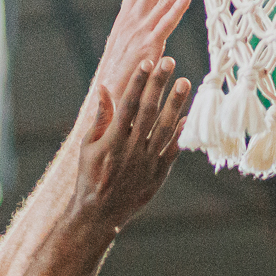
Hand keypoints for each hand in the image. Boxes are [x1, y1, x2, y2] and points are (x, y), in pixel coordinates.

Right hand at [71, 54, 191, 229]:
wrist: (100, 213)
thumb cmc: (90, 175)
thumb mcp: (88, 145)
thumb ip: (100, 116)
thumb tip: (105, 87)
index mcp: (111, 140)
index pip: (127, 104)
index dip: (138, 82)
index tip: (147, 61)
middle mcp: (130, 149)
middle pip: (148, 111)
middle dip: (159, 85)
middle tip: (170, 62)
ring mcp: (146, 163)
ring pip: (164, 129)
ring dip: (175, 105)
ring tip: (185, 82)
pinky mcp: (158, 175)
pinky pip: (172, 151)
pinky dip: (180, 134)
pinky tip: (188, 116)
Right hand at [78, 0, 194, 141]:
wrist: (106, 106)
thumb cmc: (115, 88)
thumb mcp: (123, 60)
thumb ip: (133, 49)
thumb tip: (144, 45)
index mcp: (124, 26)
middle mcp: (131, 24)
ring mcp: (139, 34)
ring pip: (161, 1)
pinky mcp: (148, 48)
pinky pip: (166, 24)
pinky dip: (176, 8)